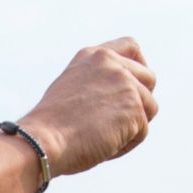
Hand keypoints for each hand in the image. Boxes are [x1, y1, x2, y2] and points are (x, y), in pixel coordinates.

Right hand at [17, 38, 156, 176]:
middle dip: (140, 101)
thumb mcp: (74, 89)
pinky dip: (125, 144)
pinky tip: (102, 146)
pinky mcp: (134, 108)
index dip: (139, 66)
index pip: (131, 47)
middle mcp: (112, 64)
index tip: (134, 84)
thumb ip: (99, 84)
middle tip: (117, 121)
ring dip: (132, 126)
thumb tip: (125, 99)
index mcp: (94, 56)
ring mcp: (125, 83)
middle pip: (149, 79)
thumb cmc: (52, 126)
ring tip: (102, 136)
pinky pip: (141, 132)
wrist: (43, 139)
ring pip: (149, 108)